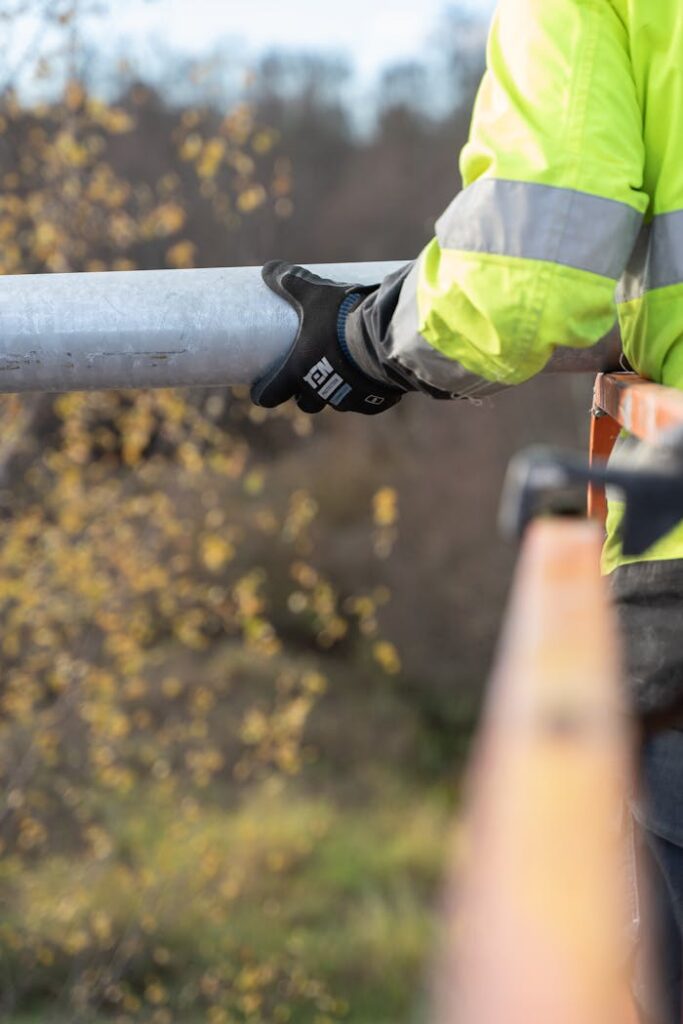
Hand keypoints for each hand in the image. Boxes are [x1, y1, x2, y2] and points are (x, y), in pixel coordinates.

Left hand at [252, 261, 406, 414]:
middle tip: (308, 374)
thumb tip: (267, 268)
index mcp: (298, 371)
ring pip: (336, 402)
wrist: (384, 337)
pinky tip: (371, 378)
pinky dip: (365, 393)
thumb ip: (291, 282)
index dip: (264, 393)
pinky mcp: (374, 402)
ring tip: (343, 371)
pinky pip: (366, 403)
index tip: (262, 389)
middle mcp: (321, 392)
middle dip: (304, 393)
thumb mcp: (314, 295)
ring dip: (335, 391)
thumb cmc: (341, 318)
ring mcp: (348, 400)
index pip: (270, 396)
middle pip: (306, 403)